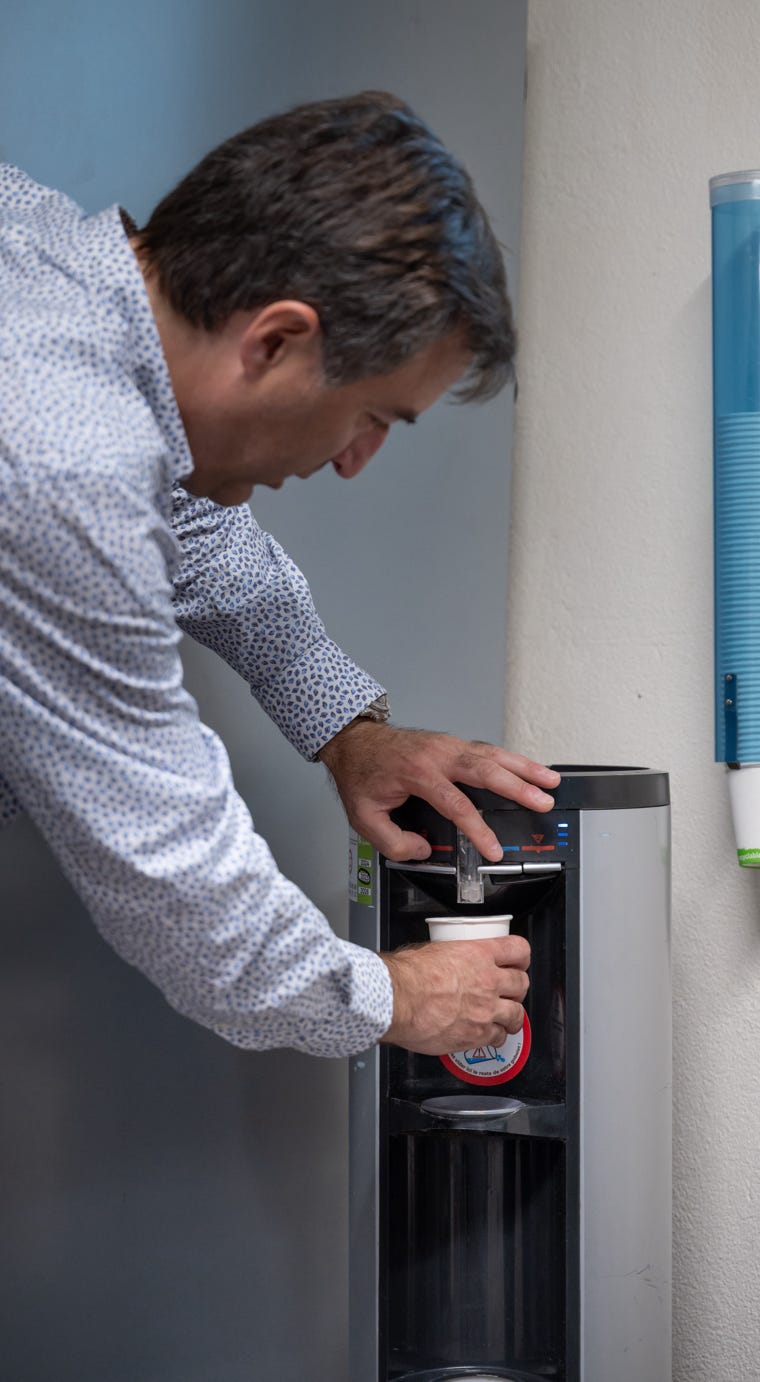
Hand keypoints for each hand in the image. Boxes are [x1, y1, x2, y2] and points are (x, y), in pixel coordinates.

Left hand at [318, 721, 559, 861]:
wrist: (354, 740)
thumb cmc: (361, 774)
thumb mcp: (364, 817)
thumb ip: (393, 841)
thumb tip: (422, 850)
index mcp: (418, 773)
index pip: (456, 805)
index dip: (478, 830)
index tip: (494, 849)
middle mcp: (438, 755)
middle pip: (486, 771)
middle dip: (518, 787)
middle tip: (543, 801)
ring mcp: (448, 745)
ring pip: (493, 755)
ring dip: (524, 767)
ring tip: (551, 781)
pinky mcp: (452, 743)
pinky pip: (487, 750)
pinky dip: (511, 759)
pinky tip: (528, 768)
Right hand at [380, 935, 529, 1054]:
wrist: (397, 1000)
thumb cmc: (407, 975)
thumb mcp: (433, 950)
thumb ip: (450, 956)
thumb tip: (447, 959)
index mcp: (479, 954)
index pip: (518, 950)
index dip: (521, 958)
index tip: (518, 963)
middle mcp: (488, 981)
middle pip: (522, 983)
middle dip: (517, 988)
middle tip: (509, 992)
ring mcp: (486, 1009)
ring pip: (517, 1014)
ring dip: (512, 1016)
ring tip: (505, 1018)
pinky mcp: (477, 1034)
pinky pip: (498, 1037)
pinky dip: (495, 1037)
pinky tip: (488, 1035)